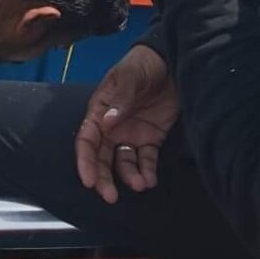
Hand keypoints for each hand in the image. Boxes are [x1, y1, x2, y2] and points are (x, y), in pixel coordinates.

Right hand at [75, 44, 178, 201]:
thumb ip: (120, 98)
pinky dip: (147, 172)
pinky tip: (151, 180)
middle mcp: (113, 126)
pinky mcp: (151, 138)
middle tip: (110, 196)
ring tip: (141, 184)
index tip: (88, 180)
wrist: (174, 61)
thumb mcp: (130, 76)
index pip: (87, 139)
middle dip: (103, 178)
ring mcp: (132, 133)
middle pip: (102, 157)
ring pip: (123, 162)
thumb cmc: (144, 63)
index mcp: (101, 109)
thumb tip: (107, 123)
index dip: (85, 160)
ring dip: (128, 176)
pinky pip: (146, 160)